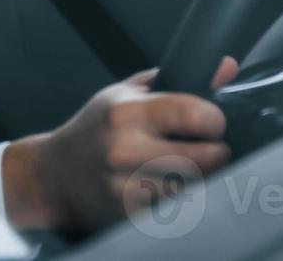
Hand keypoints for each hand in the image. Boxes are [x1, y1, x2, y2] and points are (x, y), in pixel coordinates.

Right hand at [0, 57, 237, 231]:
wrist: (54, 175)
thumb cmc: (96, 128)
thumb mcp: (128, 94)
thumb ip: (178, 79)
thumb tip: (228, 66)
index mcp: (126, 112)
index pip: (196, 114)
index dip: (215, 119)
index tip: (212, 122)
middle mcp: (124, 149)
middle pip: (205, 157)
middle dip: (216, 151)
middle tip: (207, 147)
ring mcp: (126, 187)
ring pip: (195, 186)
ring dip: (200, 177)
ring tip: (184, 164)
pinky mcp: (129, 215)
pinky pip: (177, 206)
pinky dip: (180, 197)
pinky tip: (165, 184)